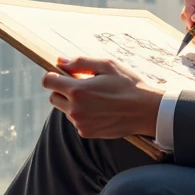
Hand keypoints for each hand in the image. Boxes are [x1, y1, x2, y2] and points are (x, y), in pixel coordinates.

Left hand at [42, 57, 162, 138]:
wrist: (146, 111)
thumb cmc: (128, 85)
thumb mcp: (107, 65)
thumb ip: (80, 62)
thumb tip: (60, 61)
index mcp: (78, 90)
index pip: (48, 82)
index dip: (52, 76)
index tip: (61, 75)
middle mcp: (75, 109)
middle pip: (53, 98)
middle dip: (62, 90)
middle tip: (81, 86)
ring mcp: (80, 123)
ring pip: (65, 110)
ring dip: (73, 103)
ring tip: (95, 99)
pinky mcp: (87, 132)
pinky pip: (76, 122)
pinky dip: (82, 115)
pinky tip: (100, 110)